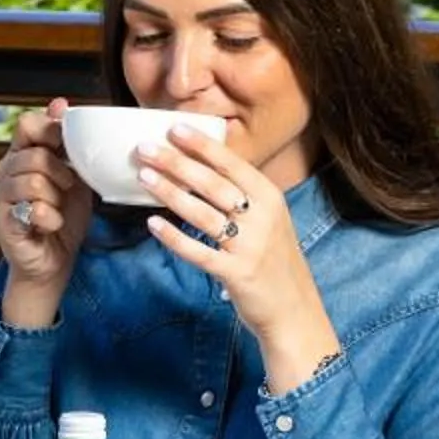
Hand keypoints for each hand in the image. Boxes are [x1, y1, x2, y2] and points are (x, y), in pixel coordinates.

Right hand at [0, 97, 92, 325]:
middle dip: (61, 172)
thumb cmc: (64, 215)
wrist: (55, 260)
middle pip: (34, 154)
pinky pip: (32, 209)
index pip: (27, 124)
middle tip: (69, 187)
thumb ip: (67, 141)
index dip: (51, 131)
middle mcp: (4, 172)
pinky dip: (52, 218)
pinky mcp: (4, 222)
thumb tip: (60, 102)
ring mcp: (1, 197)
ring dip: (56, 196)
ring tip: (59, 207)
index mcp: (21, 154)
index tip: (68, 149)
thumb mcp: (74, 173)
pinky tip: (52, 224)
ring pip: (33, 181)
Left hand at [135, 123, 339, 390]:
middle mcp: (263, 218)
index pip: (232, 163)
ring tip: (143, 177)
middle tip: (144, 148)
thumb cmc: (274, 261)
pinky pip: (199, 252)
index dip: (202, 145)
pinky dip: (174, 238)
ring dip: (170, 193)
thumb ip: (243, 194)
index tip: (173, 128)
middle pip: (212, 184)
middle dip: (176, 163)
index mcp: (271, 198)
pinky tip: (152, 225)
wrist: (295, 311)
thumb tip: (205, 162)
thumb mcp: (269, 219)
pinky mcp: (236, 273)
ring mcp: (250, 246)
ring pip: (202, 213)